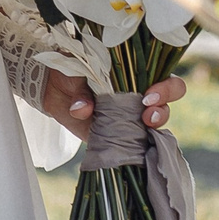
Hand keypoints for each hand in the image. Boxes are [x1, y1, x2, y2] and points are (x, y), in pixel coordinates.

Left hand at [41, 69, 187, 138]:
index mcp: (135, 72)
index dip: (165, 87)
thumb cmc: (71, 71)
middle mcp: (139, 94)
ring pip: (155, 123)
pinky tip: (130, 148)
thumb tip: (82, 108)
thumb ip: (81, 89)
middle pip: (166, 103)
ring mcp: (130, 116)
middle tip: (147, 116)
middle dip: (162, 110)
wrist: (51, 89)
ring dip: (151, 127)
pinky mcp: (118, 135)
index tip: (148, 96)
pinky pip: (135, 143)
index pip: (165, 78)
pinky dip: (135, 147)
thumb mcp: (75, 73)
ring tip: (141, 127)